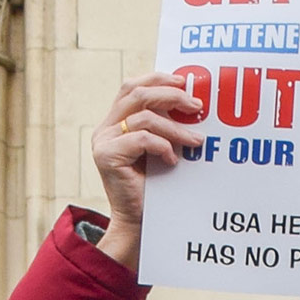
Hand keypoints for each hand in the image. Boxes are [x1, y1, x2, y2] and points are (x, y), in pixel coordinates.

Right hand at [87, 76, 204, 269]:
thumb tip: (193, 103)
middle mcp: (105, 128)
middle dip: (171, 95)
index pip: (133, 86)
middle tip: (197, 106)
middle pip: (136, 92)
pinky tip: (172, 161)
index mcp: (116, 121)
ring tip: (195, 141)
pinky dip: (162, 147)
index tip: (184, 81)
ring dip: (175, 128)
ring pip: (143, 117)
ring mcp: (103, 141)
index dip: (158, 78)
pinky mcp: (106, 156)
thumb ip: (166, 125)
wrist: (138, 221)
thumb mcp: (162, 148)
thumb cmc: (155, 187)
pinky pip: (141, 138)